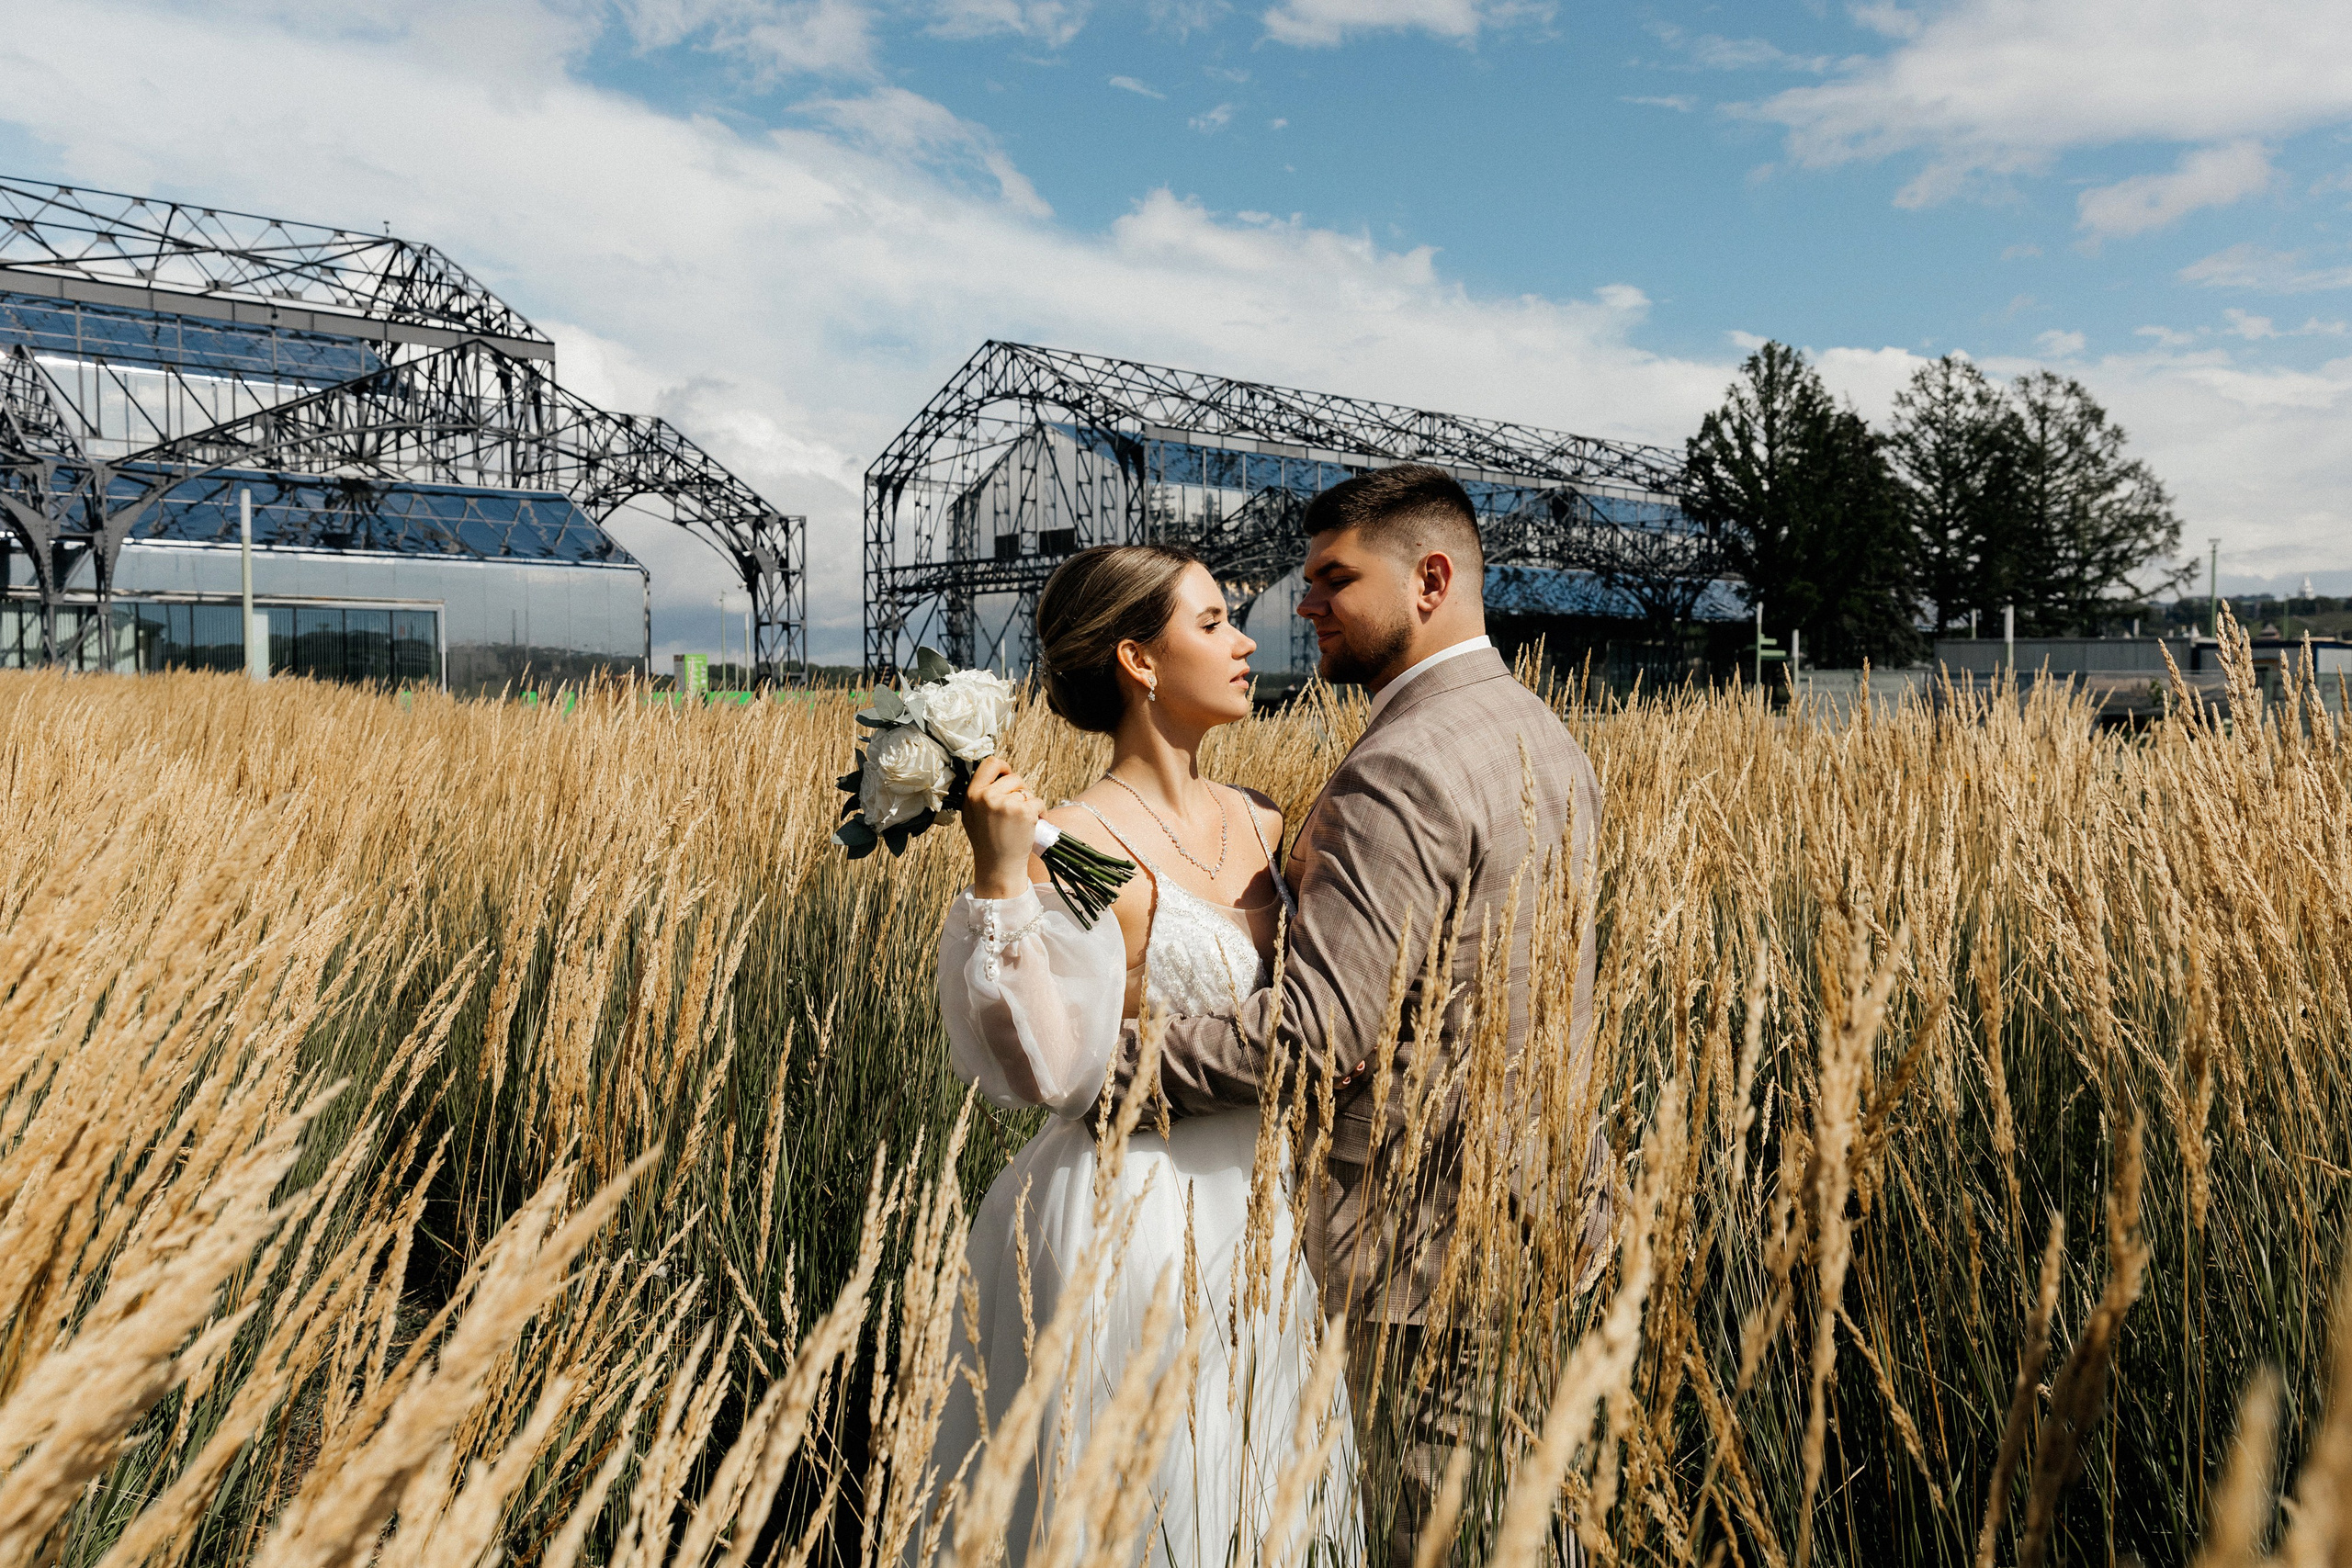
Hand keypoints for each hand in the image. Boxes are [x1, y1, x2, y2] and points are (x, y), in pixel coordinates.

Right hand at [962, 756, 1041, 899]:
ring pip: (1027, 791)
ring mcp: (1006, 804)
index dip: (1003, 766)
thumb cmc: (988, 842)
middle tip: (1018, 809)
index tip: (1008, 774)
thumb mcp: (972, 815)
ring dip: (1030, 803)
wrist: (999, 866)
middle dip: (1020, 790)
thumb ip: (980, 794)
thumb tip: (996, 771)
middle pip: (1014, 777)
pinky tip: (1033, 825)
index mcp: (973, 795)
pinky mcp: (1024, 812)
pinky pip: (1038, 802)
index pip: (990, 763)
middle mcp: (987, 797)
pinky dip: (1040, 812)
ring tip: (1023, 821)